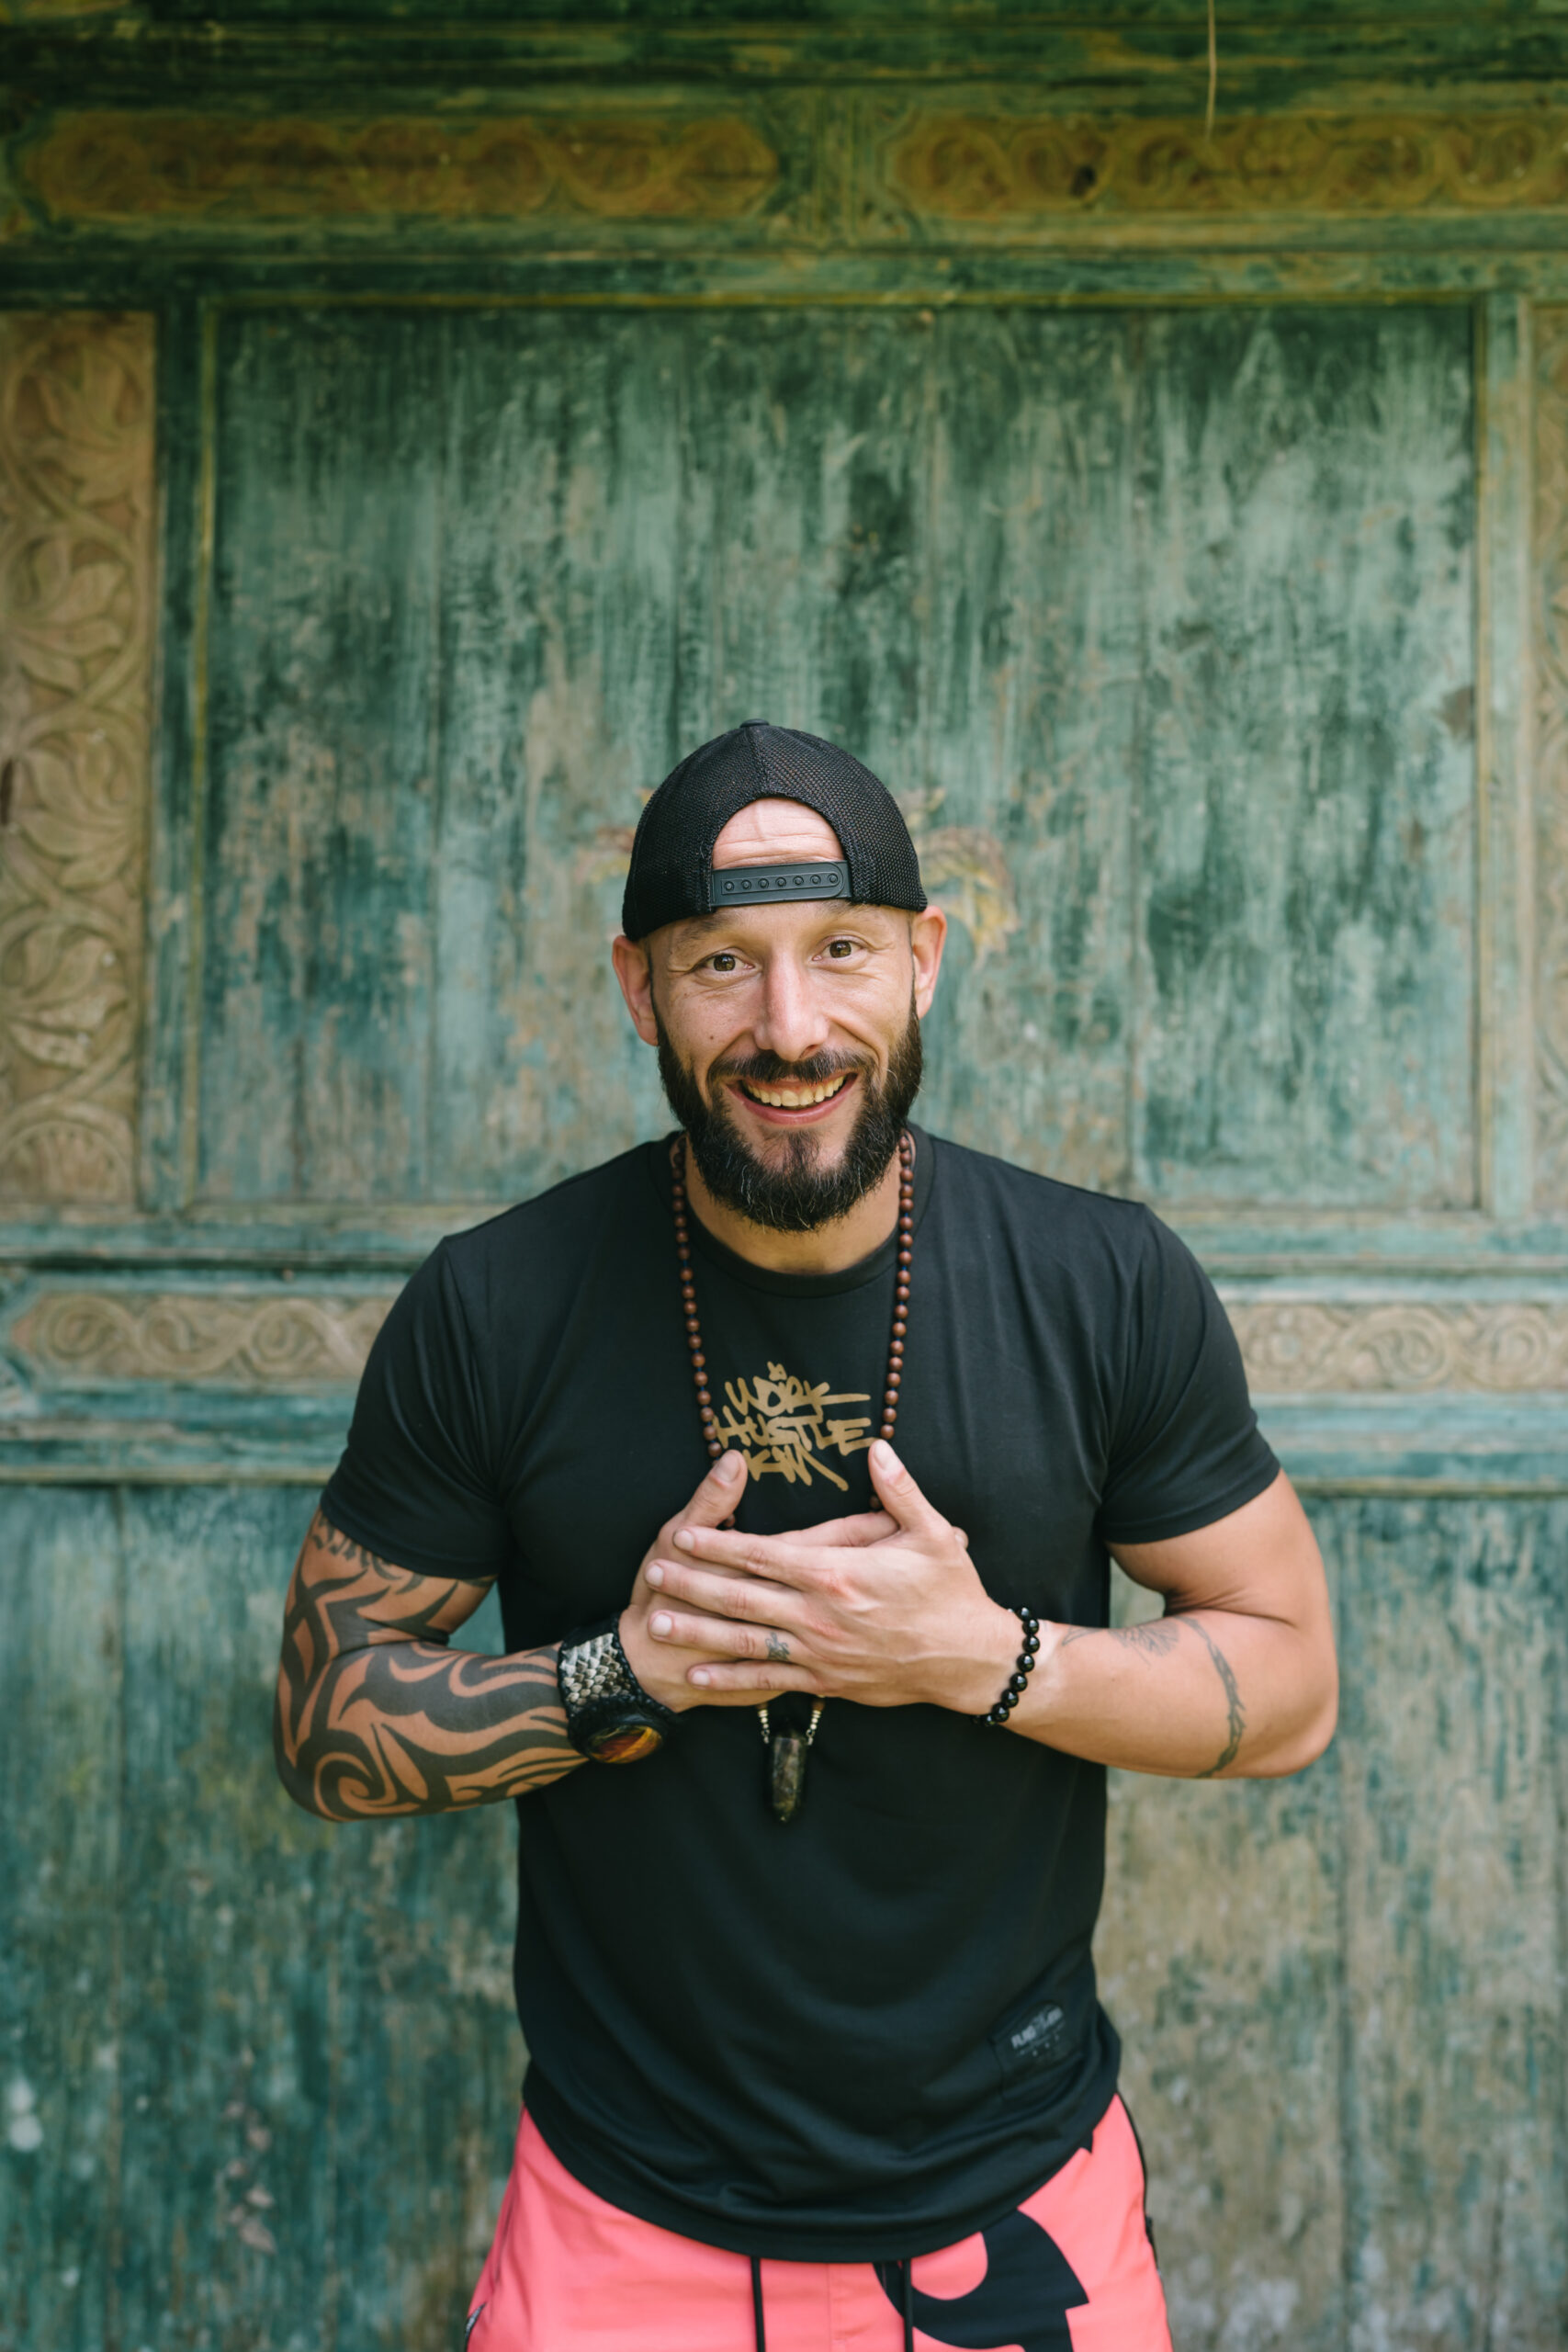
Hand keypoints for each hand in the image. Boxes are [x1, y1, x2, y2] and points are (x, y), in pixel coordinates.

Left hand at [641, 1439, 1017, 1714]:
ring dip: (697, 1633)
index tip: (681, 1535)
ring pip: (744, 1642)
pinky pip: (768, 1679)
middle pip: (741, 1597)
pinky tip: (697, 1675)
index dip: (718, 1544)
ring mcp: (819, 1653)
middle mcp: (819, 1614)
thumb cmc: (952, 1593)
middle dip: (691, 1585)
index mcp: (837, 1573)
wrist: (968, 1661)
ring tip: (656, 1625)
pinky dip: (730, 1678)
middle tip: (649, 1575)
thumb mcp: (934, 1533)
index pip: (762, 1554)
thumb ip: (899, 1490)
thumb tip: (877, 1447)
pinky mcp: (826, 1682)